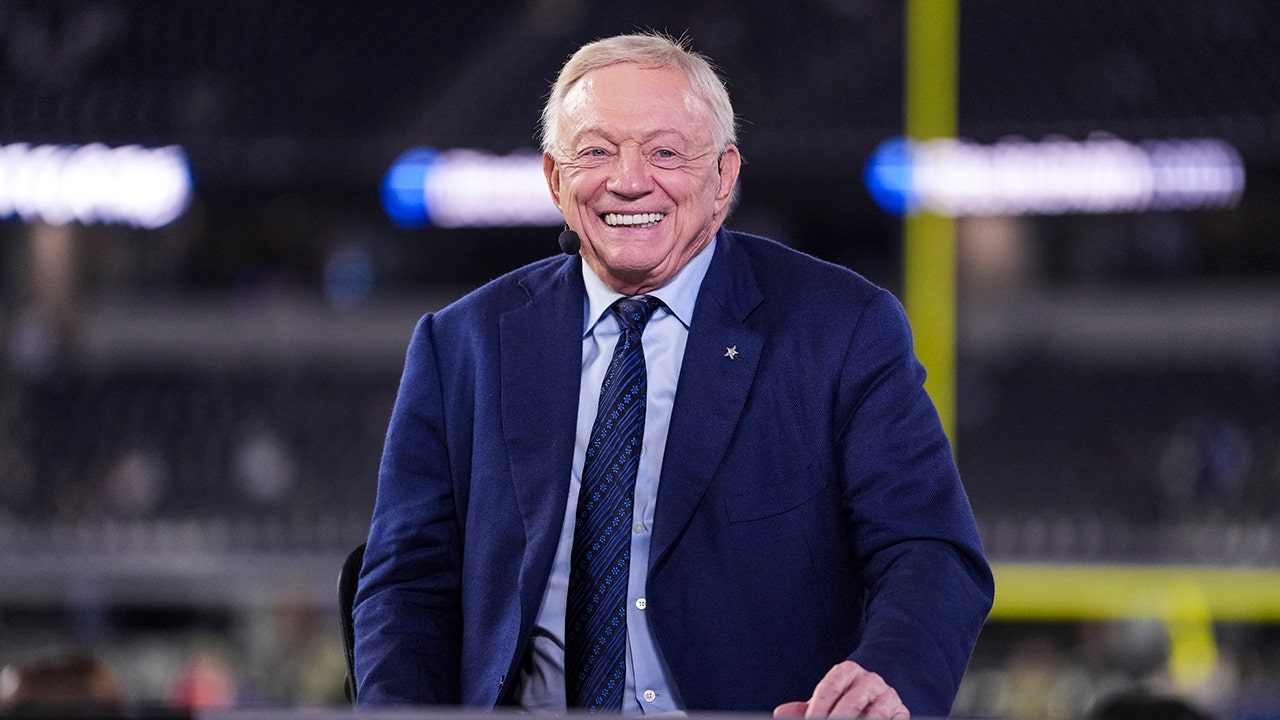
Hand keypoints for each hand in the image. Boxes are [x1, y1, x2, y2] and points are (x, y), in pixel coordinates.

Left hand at [773, 661, 908, 719]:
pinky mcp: (901, 711)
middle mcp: (870, 679)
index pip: (830, 687)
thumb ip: (806, 707)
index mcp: (847, 671)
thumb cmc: (848, 698)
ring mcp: (888, 695)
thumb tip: (780, 713)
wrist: (881, 694)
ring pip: (874, 713)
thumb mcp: (827, 699)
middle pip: (851, 702)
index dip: (818, 708)